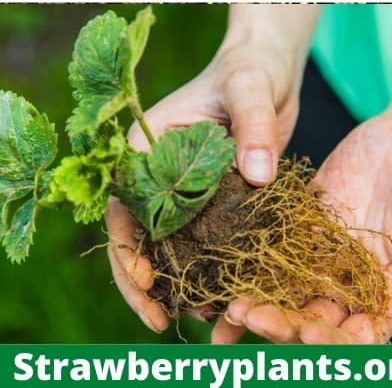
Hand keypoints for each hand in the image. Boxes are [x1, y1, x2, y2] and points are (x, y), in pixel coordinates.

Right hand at [106, 20, 308, 333]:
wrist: (269, 67)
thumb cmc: (250, 68)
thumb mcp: (250, 89)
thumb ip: (253, 127)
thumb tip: (258, 174)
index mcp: (146, 147)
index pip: (122, 206)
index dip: (128, 248)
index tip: (147, 283)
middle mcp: (156, 174)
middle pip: (138, 237)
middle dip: (143, 283)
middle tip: (159, 323)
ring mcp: (182, 191)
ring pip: (168, 248)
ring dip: (177, 286)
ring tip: (200, 320)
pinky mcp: (212, 201)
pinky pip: (203, 244)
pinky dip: (209, 273)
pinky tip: (224, 302)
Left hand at [220, 115, 391, 344]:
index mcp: (385, 300)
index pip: (353, 338)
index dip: (330, 343)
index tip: (309, 336)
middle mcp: (349, 284)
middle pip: (310, 318)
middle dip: (282, 325)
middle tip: (253, 319)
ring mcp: (322, 253)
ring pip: (285, 288)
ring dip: (259, 301)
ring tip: (230, 307)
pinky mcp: (301, 220)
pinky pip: (271, 243)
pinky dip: (249, 257)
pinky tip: (224, 262)